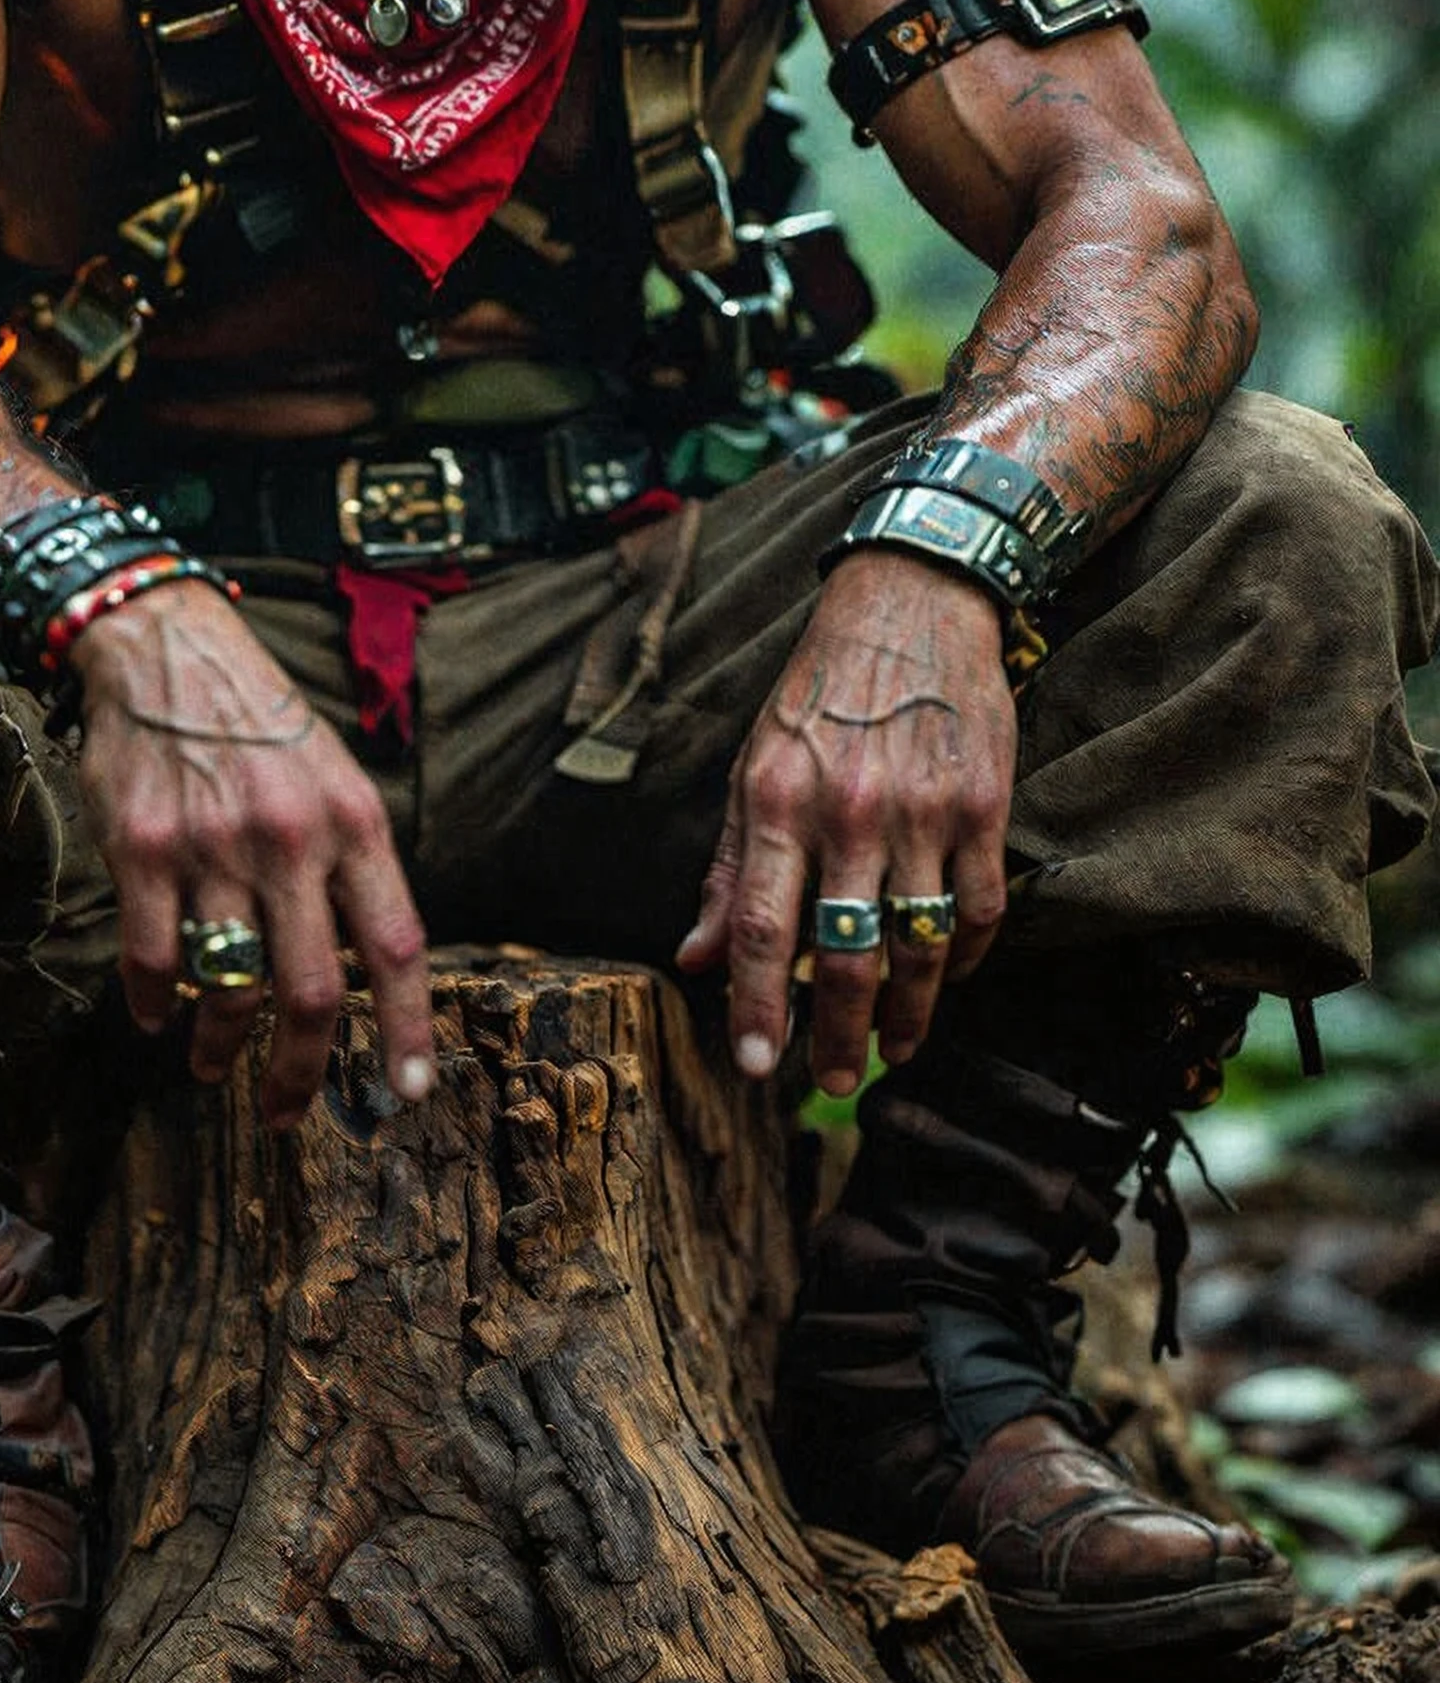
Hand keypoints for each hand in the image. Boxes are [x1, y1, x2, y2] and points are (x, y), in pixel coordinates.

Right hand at [74, 582, 434, 1130]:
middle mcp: (292, 838)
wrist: (167, 647)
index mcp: (354, 823)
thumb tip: (364, 972)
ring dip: (219, 1045)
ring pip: (228, 988)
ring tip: (212, 1061)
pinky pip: (152, 959)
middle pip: (311, 992)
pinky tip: (156, 1013)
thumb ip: (352, 867)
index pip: (396, 945)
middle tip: (287, 1110)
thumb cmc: (261, 723)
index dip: (406, 1027)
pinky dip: (153, 1003)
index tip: (408, 1091)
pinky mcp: (144, 848)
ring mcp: (215, 845)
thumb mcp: (334, 779)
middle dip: (300, 1071)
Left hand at [677, 550, 1013, 1095]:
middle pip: (847, 954)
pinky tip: (948, 980)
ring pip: (920, 946)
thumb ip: (730, 868)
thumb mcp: (754, 764)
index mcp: (779, 799)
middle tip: (838, 1080)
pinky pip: (981, 909)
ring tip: (896, 1048)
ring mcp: (925, 810)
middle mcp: (851, 810)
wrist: (912, 602)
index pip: (765, 928)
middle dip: (841, 1034)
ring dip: (909, 1014)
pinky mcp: (985, 804)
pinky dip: (967, 960)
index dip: (759, 1005)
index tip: (758, 1066)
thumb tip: (697, 957)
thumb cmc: (821, 691)